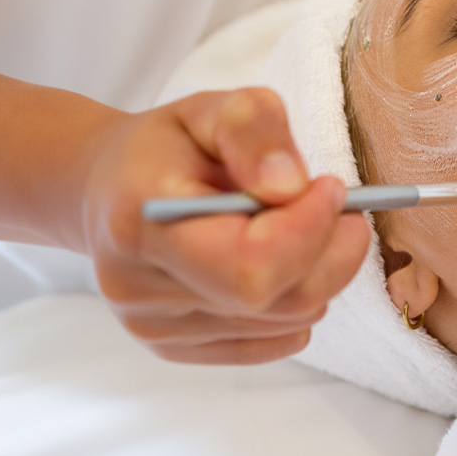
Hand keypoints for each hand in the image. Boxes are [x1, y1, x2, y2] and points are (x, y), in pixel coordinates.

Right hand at [81, 88, 368, 363]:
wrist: (109, 186)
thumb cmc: (170, 145)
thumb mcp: (213, 108)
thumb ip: (255, 129)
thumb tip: (291, 188)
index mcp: (141, 222)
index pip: (251, 264)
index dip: (309, 230)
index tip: (331, 188)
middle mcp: (138, 288)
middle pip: (278, 300)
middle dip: (331, 254)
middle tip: (347, 212)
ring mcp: (153, 327)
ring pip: (286, 322)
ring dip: (320, 274)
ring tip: (307, 228)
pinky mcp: (173, 347)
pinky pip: (272, 342)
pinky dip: (298, 303)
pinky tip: (286, 265)